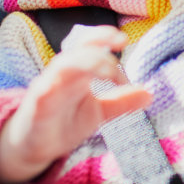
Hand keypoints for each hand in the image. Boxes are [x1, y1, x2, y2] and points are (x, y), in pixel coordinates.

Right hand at [0, 25, 151, 183]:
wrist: (34, 147)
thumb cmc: (64, 122)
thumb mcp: (98, 113)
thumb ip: (121, 102)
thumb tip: (149, 94)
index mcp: (78, 71)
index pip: (90, 45)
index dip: (104, 36)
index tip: (124, 39)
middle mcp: (63, 74)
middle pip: (77, 49)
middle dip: (98, 42)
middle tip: (121, 44)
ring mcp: (48, 87)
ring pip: (63, 64)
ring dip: (86, 61)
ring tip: (110, 71)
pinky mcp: (36, 105)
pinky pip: (43, 90)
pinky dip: (55, 85)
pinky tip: (68, 87)